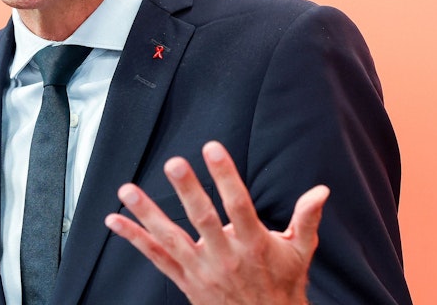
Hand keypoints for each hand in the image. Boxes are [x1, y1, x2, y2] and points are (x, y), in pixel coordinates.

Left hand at [104, 141, 328, 304]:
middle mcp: (226, 256)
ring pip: (171, 238)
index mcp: (254, 244)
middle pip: (204, 218)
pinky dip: (134, 239)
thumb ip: (306, 219)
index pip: (239, 204)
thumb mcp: (300, 253)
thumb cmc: (283, 287)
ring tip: (127, 190)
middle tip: (173, 164)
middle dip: (188, 190)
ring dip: (147, 213)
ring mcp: (202, 270)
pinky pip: (156, 258)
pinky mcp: (186, 281)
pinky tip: (115, 221)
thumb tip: (321, 190)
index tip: (212, 149)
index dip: (226, 176)